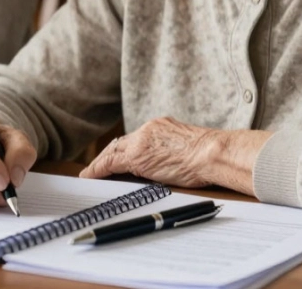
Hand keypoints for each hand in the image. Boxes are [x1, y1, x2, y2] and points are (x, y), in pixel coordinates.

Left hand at [79, 117, 271, 194]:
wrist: (212, 153)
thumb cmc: (210, 156)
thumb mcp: (189, 148)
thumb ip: (173, 152)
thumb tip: (170, 166)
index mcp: (162, 126)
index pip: (137, 138)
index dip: (125, 148)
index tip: (118, 155)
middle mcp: (149, 129)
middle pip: (121, 142)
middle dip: (108, 155)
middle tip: (97, 165)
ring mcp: (141, 141)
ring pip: (113, 151)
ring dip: (100, 163)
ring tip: (89, 173)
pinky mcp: (137, 156)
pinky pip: (109, 162)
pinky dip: (97, 169)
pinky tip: (89, 176)